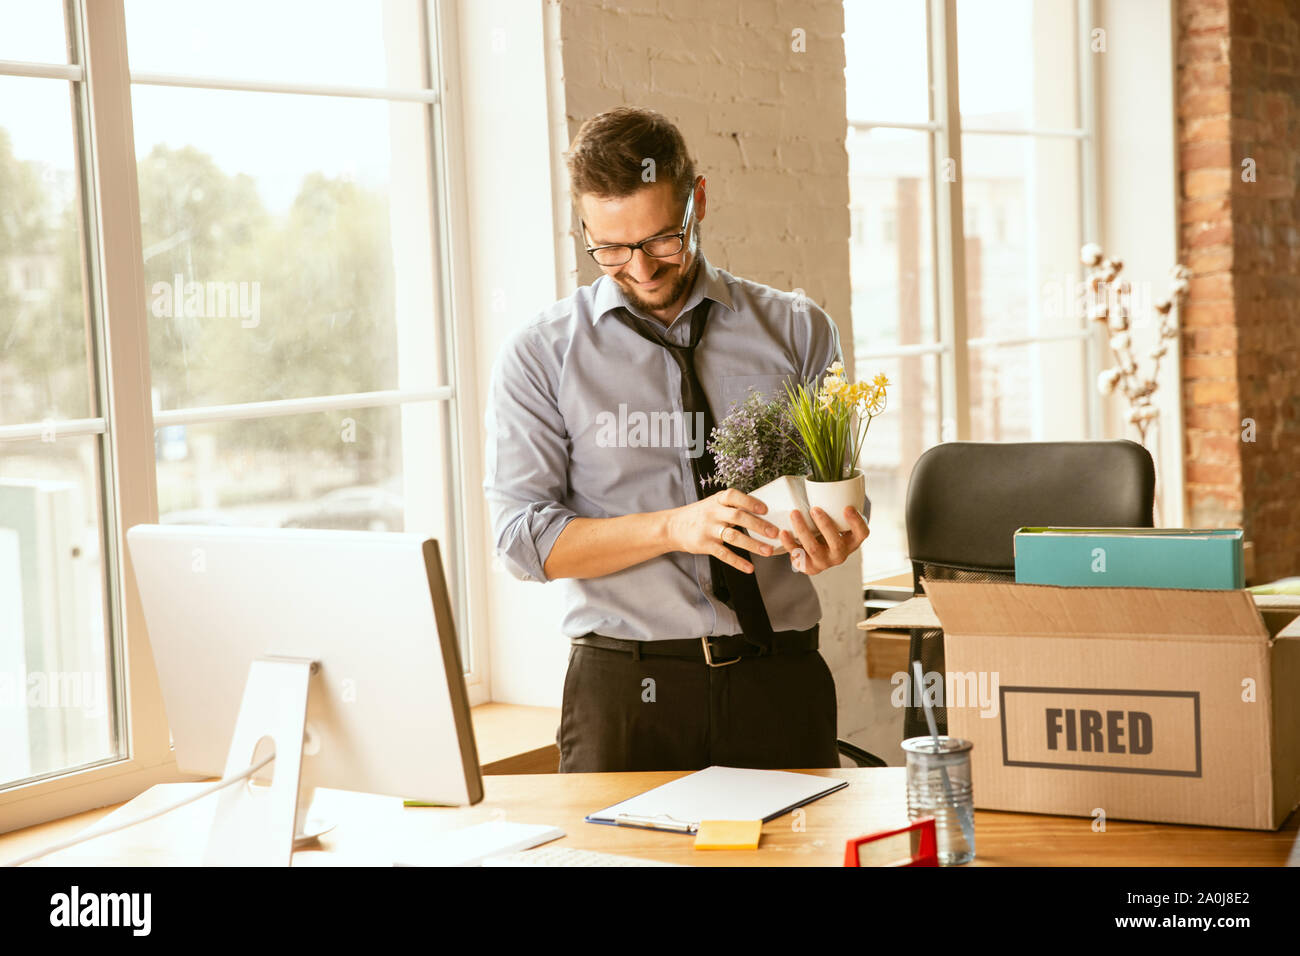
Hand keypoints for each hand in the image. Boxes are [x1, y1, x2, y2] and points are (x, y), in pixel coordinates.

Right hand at [666, 488, 780, 573]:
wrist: (673, 526)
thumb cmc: (700, 514)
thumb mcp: (713, 503)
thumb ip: (733, 505)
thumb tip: (761, 511)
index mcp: (717, 500)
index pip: (734, 496)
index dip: (750, 502)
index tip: (765, 509)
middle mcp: (713, 513)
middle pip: (738, 517)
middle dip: (758, 525)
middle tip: (774, 533)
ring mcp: (708, 529)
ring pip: (733, 536)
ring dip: (753, 544)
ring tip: (768, 551)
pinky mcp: (705, 545)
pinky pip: (723, 554)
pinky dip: (737, 562)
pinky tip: (749, 568)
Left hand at [778, 506, 869, 574]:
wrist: (816, 552)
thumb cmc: (827, 529)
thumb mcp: (837, 520)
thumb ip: (836, 507)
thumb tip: (828, 477)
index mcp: (852, 541)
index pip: (862, 533)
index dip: (856, 522)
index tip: (847, 507)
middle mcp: (840, 554)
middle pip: (836, 543)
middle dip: (825, 525)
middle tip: (814, 508)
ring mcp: (824, 562)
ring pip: (813, 548)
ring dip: (803, 530)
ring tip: (794, 513)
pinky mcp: (808, 566)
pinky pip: (797, 555)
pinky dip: (789, 542)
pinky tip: (783, 531)